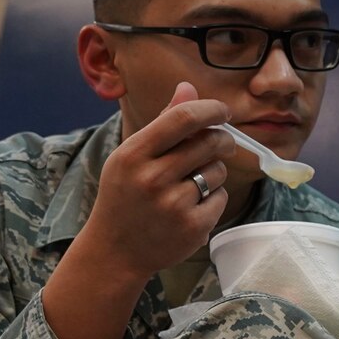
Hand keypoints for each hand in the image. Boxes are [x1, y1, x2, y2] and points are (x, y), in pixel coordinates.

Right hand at [75, 83, 232, 286]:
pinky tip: (190, 208)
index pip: (183, 118)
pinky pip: (220, 198)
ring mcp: (174, 205)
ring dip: (214, 172)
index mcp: (133, 154)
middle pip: (209, 142)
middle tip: (220, 143)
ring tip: (190, 184)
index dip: (211, 109)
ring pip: (218, 171)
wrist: (115, 251)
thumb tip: (188, 88)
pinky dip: (212, 199)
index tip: (222, 111)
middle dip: (223, 140)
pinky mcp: (193, 226)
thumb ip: (163, 122)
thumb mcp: (132, 157)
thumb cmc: (125, 195)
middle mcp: (152, 178)